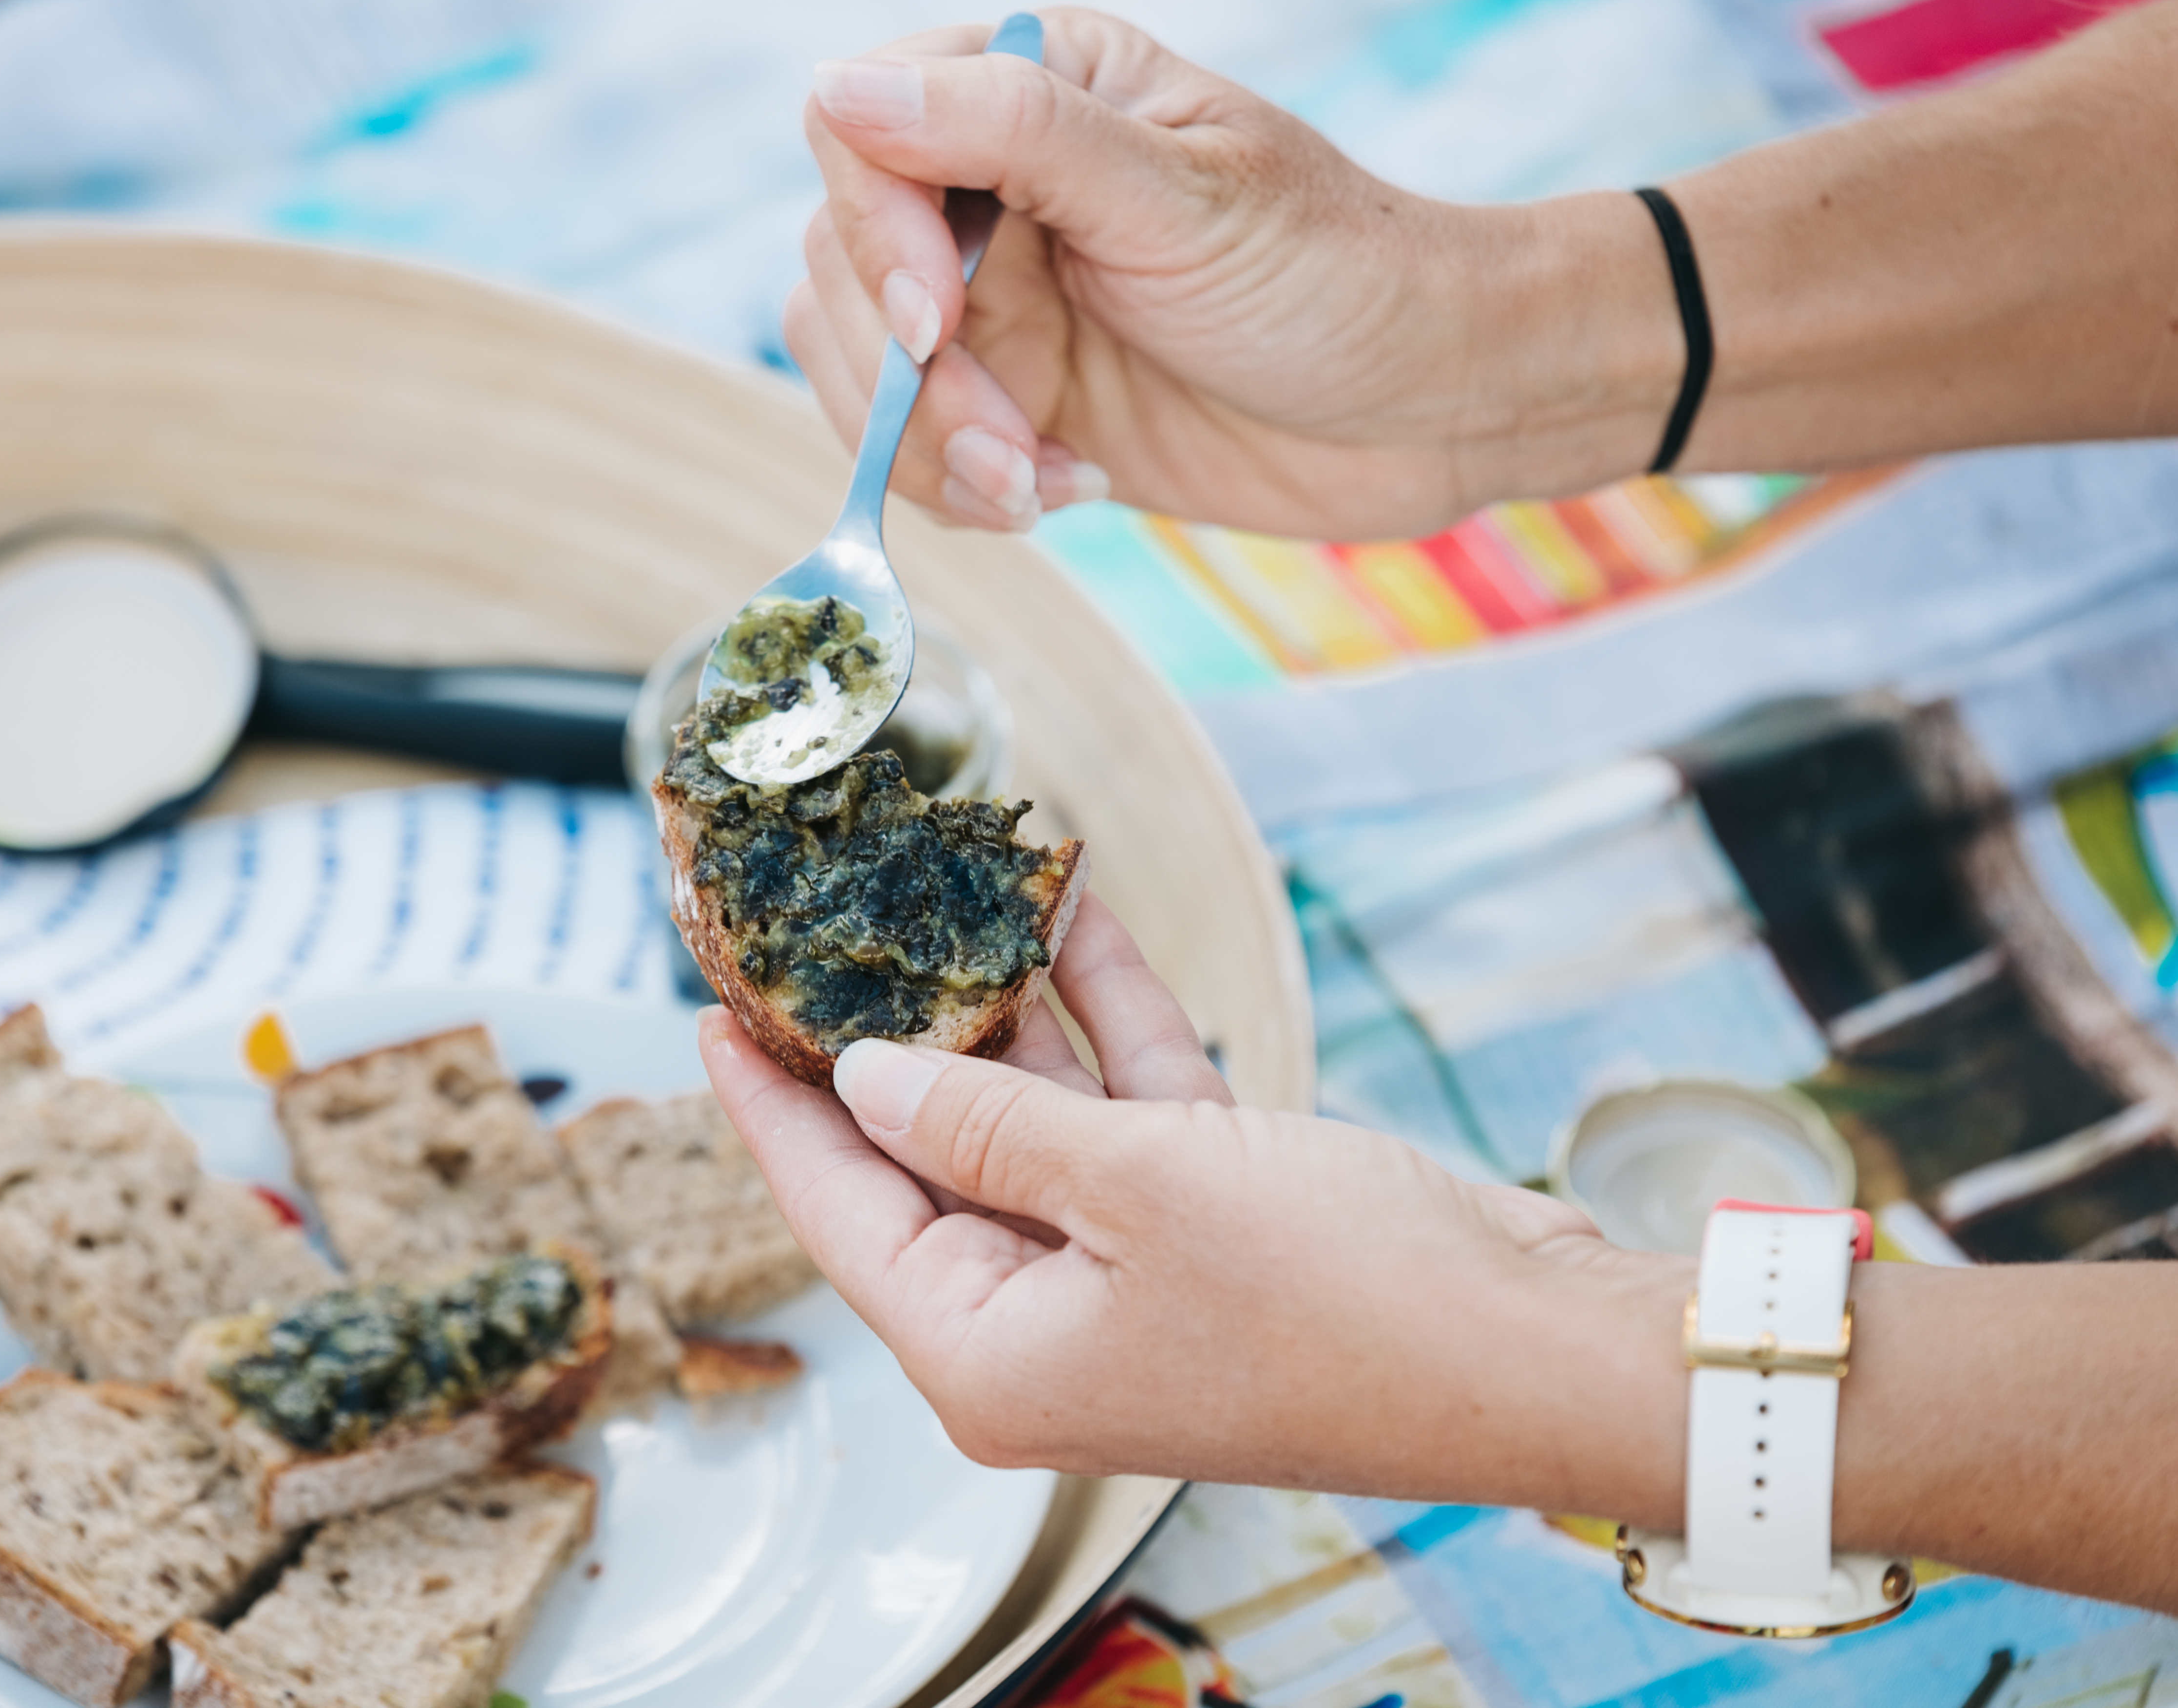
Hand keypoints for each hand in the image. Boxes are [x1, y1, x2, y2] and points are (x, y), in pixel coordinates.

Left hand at [699, 893, 1687, 1511]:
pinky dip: (1102, 1013)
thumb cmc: (1339, 1296)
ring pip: (1029, 1114)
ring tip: (932, 886)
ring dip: (1002, 1002)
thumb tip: (869, 1080)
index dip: (768, 1108)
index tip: (708, 1013)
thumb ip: (987, 1124)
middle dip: (885, 1035)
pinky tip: (1064, 906)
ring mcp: (1127, 1266)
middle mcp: (1044, 1319)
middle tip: (814, 928)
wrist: (1533, 1342)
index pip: (838, 1211)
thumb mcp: (1133, 1188)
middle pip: (923, 1157)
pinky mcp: (1207, 1217)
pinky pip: (1123, 1102)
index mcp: (990, 1355)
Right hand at [789, 10, 1676, 540]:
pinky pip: (910, 445)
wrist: (1429, 407)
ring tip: (1041, 486)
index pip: (859, 137)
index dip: (877, 241)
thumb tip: (838, 86)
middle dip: (909, 381)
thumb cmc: (1336, 277)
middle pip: (840, 268)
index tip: (935, 329)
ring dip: (931, 451)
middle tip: (1016, 446)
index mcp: (1033, 86)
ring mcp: (995, 296)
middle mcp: (994, 183)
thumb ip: (1010, 134)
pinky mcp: (1012, 395)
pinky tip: (1061, 493)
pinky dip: (963, 489)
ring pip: (857, 370)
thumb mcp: (1177, 195)